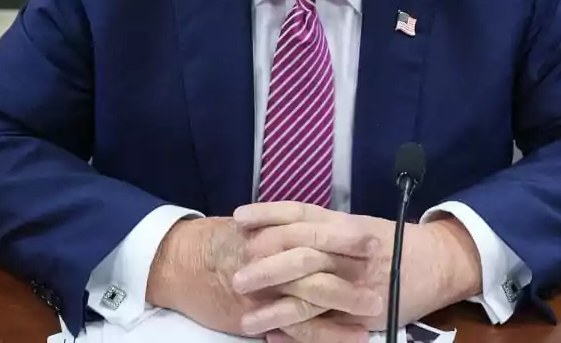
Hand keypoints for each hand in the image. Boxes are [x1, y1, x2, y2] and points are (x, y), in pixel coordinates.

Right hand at [147, 214, 377, 337]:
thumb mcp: (251, 228)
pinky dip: (328, 334)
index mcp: (270, 232)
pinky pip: (298, 328)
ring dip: (347, 302)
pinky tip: (353, 338)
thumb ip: (282, 230)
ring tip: (376, 308)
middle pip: (317, 260)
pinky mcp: (256, 316)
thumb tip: (319, 233)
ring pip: (312, 295)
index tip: (372, 238)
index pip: (313, 230)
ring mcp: (263, 288)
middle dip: (352, 267)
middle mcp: (268, 257)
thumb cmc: (215, 242)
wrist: (177, 262)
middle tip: (382, 271)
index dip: (343, 235)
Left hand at [232, 203, 482, 339]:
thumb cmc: (394, 242)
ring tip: (245, 319)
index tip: (238, 219)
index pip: (301, 214)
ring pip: (310, 296)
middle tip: (236, 277)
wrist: (438, 262)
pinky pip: (327, 327)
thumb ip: (322, 226)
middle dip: (267, 266)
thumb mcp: (358, 224)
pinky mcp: (365, 314)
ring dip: (275, 309)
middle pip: (302, 254)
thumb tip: (274, 229)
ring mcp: (357, 285)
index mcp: (345, 225)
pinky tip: (273, 336)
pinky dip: (299, 333)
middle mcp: (349, 252)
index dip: (268, 215)